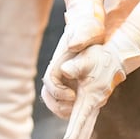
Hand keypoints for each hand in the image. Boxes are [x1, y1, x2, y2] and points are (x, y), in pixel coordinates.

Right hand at [41, 0, 105, 118]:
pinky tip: (86, 108)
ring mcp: (64, 78)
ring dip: (64, 109)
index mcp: (59, 61)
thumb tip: (73, 45)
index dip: (58, 92)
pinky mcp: (72, 82)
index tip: (74, 96)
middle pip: (49, 94)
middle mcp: (58, 71)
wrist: (91, 26)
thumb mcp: (88, 29)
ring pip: (55, 100)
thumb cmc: (89, 28)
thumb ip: (81, 36)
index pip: (50, 81)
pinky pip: (67, 100)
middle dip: (58, 106)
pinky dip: (73, 107)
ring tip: (79, 112)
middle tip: (74, 109)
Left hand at [58, 30, 139, 138]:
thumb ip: (77, 64)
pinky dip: (79, 135)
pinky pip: (85, 123)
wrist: (120, 54)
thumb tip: (65, 71)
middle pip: (84, 132)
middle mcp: (94, 104)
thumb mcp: (89, 56)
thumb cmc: (102, 54)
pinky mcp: (94, 103)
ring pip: (85, 130)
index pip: (80, 119)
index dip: (73, 134)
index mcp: (91, 97)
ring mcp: (94, 105)